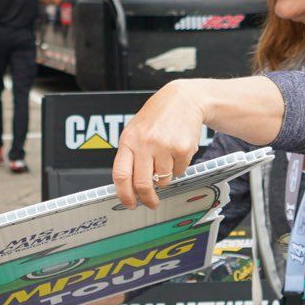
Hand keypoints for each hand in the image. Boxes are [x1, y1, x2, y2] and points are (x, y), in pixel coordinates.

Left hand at [112, 79, 206, 208]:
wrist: (184, 100)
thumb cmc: (157, 117)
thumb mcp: (135, 131)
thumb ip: (130, 156)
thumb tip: (128, 186)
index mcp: (128, 140)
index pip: (121, 175)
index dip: (124, 194)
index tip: (129, 204)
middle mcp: (145, 144)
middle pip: (143, 184)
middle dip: (147, 199)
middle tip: (151, 203)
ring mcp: (165, 146)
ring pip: (164, 180)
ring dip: (165, 177)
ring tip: (166, 158)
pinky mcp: (183, 149)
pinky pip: (179, 171)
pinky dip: (178, 167)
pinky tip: (176, 151)